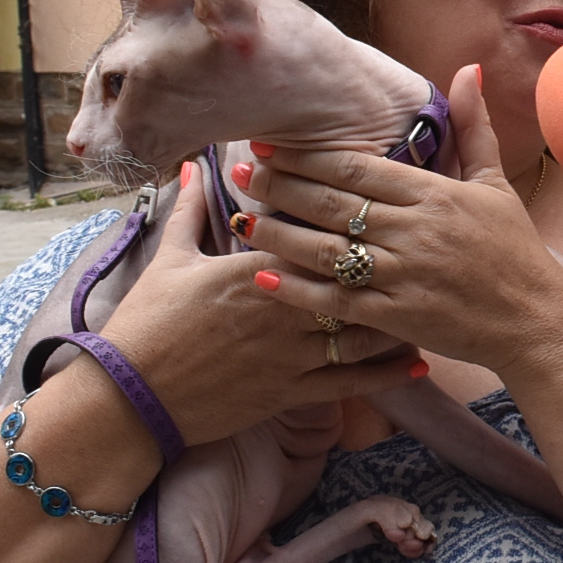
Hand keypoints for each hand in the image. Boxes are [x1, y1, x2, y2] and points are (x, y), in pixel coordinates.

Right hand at [95, 168, 416, 450]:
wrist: (129, 397)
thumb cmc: (146, 324)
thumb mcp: (168, 260)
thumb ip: (189, 210)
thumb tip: (191, 165)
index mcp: (255, 267)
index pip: (319, 235)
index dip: (354, 222)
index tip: (388, 208)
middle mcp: (283, 307)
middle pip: (353, 279)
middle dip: (391, 267)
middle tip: (431, 254)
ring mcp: (289, 354)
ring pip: (363, 332)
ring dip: (401, 319)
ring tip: (432, 306)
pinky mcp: (290, 394)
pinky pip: (351, 383)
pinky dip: (388, 375)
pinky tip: (419, 365)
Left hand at [241, 68, 562, 378]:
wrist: (536, 321)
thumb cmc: (515, 250)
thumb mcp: (495, 184)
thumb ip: (474, 128)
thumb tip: (468, 69)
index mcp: (434, 194)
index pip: (357, 167)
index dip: (308, 155)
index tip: (271, 144)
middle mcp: (414, 231)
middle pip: (332, 202)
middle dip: (280, 186)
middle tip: (241, 172)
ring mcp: (403, 275)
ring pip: (325, 250)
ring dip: (277, 234)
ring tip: (240, 221)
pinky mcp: (397, 317)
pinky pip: (336, 300)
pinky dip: (297, 290)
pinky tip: (264, 277)